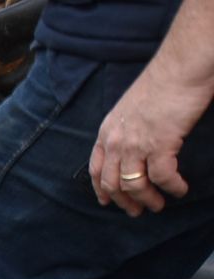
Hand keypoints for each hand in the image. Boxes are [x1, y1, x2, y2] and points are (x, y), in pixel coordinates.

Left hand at [90, 70, 205, 215]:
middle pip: (113, 183)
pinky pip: (162, 178)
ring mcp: (136, 144)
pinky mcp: (160, 144)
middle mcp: (116, 141)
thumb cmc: (163, 82)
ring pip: (135, 185)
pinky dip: (172, 188)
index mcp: (107, 131)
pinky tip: (179, 190)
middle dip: (124, 202)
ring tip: (159, 205)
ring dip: (147, 199)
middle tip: (137, 212)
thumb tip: (135, 146)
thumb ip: (127, 128)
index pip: (96, 169)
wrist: (181, 66)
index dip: (101, 189)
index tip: (107, 202)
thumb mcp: (131, 107)